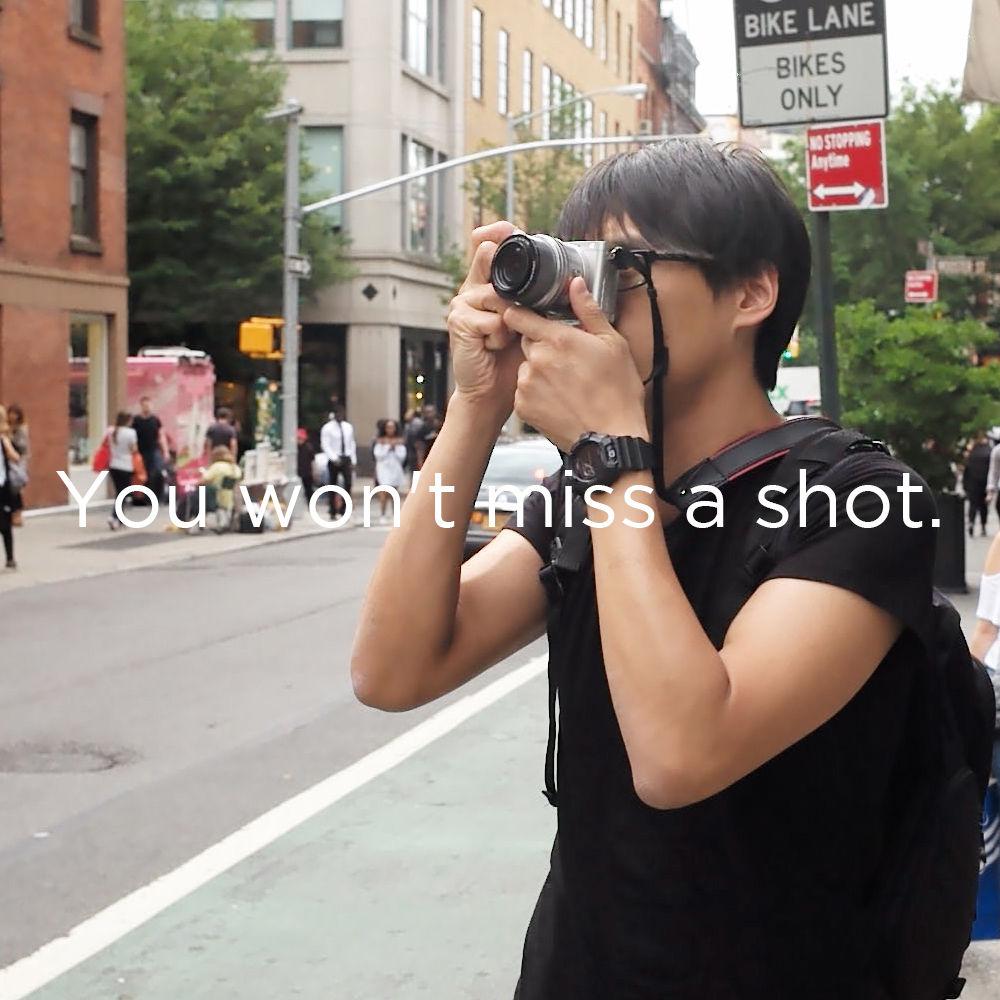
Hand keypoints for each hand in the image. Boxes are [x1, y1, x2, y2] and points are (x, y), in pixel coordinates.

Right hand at [446, 221, 522, 412]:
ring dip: (511, 322)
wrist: (491, 392)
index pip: (488, 247)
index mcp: (487, 285)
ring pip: (499, 297)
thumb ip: (535, 298)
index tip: (507, 230)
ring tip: (504, 339)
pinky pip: (493, 320)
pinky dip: (500, 337)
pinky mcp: (460, 321)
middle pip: (493, 266)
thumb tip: (565, 279)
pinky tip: (493, 348)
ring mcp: (462, 304)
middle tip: (515, 323)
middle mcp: (471, 290)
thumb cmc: (511, 359)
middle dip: (513, 291)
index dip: (497, 233)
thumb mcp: (528, 322)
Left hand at [504, 278, 648, 451]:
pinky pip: (523, 393)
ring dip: (538, 372)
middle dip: (541, 346)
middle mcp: (536, 360)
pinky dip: (536, 394)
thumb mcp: (613, 343)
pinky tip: (558, 400)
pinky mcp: (522, 408)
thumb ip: (588, 311)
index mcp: (557, 339)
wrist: (611, 438)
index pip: (518, 316)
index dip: (521, 314)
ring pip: (525, 368)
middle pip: (526, 342)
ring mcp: (526, 385)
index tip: (527, 316)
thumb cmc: (618, 392)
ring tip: (566, 385)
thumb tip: (575, 284)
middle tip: (566, 360)